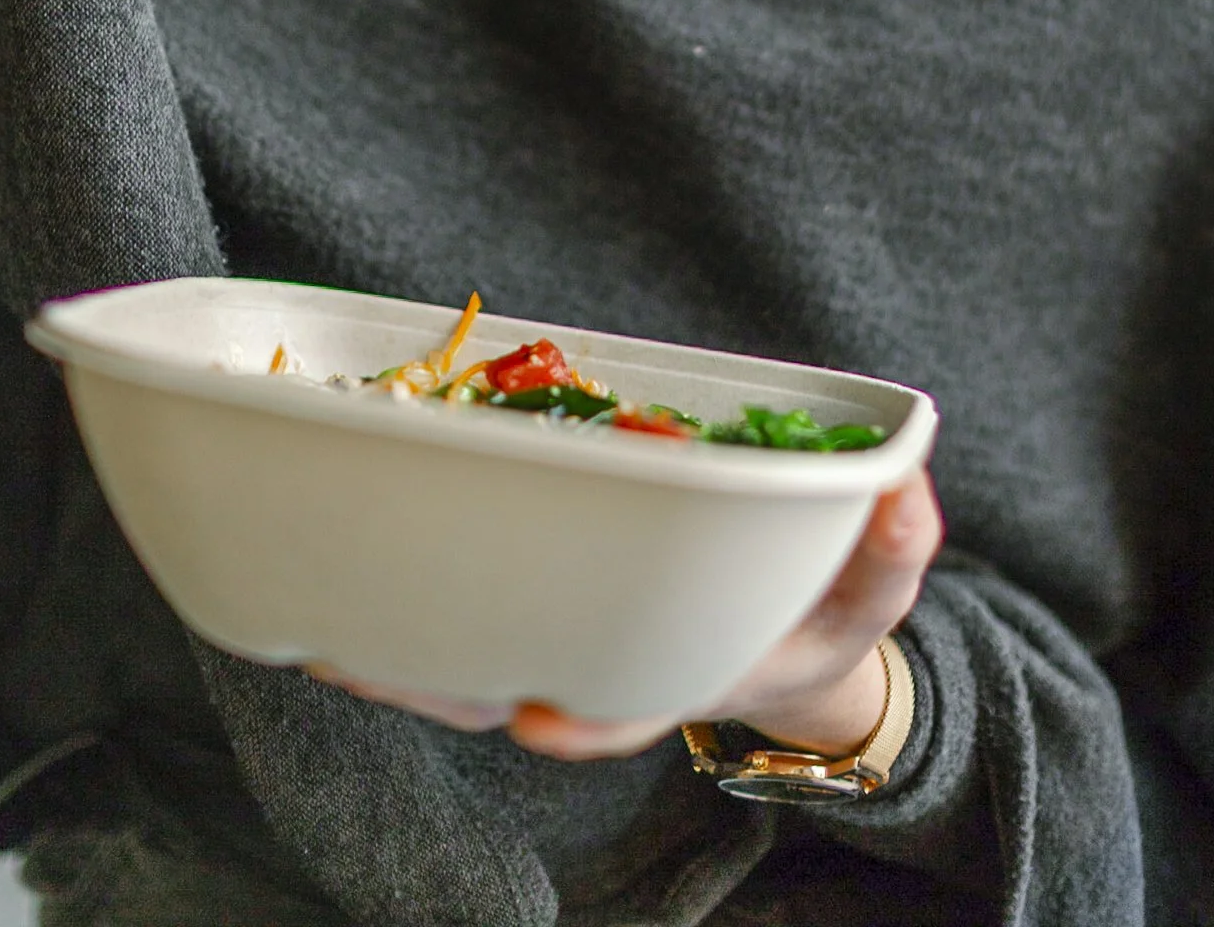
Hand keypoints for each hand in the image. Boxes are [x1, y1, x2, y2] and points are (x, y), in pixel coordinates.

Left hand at [308, 473, 941, 762]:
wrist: (776, 628)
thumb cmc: (815, 602)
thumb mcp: (869, 586)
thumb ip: (886, 547)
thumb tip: (902, 493)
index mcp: (684, 669)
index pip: (624, 708)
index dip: (579, 721)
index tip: (533, 718)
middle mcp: (608, 670)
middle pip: (502, 692)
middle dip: (434, 685)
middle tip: (355, 660)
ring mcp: (562, 641)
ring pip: (461, 665)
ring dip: (389, 652)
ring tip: (311, 625)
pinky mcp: (530, 600)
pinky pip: (454, 612)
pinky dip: (394, 598)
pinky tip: (327, 567)